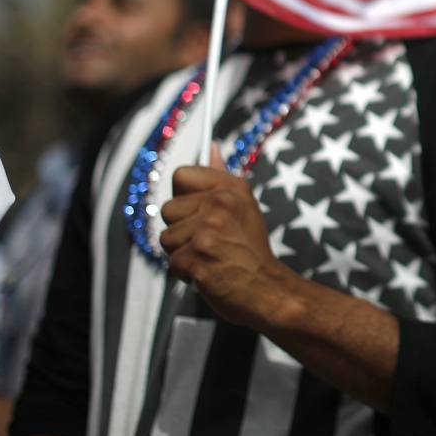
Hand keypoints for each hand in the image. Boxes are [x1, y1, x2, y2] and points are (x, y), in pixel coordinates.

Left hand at [161, 147, 294, 327]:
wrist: (269, 289)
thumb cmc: (251, 251)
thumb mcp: (243, 206)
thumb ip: (221, 176)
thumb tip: (211, 145)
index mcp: (231, 188)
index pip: (181, 175)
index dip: (186, 198)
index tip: (201, 213)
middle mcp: (220, 203)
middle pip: (168, 209)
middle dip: (182, 231)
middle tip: (210, 241)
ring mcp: (209, 229)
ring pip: (166, 238)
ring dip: (183, 253)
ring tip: (210, 257)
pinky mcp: (199, 256)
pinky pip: (172, 262)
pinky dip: (186, 273)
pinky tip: (208, 272)